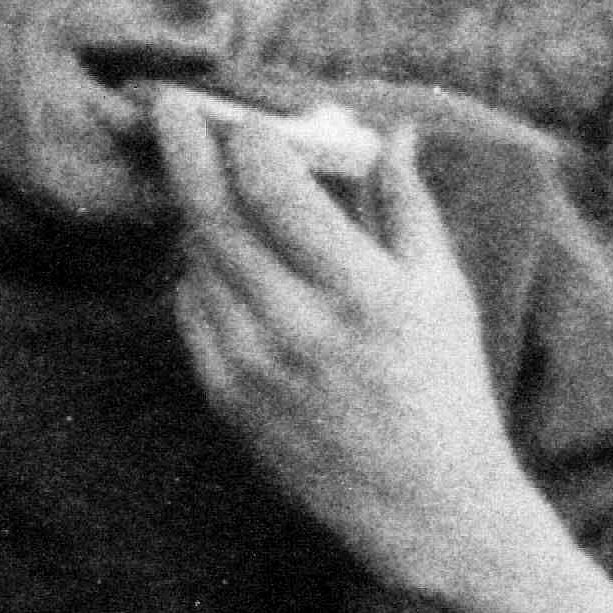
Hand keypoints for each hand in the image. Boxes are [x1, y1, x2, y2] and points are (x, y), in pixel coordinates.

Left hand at [156, 94, 538, 585]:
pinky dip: (198, 270)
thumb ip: (408, 205)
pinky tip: (219, 254)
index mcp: (362, 292)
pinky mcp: (226, 396)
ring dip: (195, 209)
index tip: (245, 115)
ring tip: (205, 177)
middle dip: (186, 148)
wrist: (424, 506)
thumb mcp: (442, 290)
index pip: (277, 192)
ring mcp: (253, 365)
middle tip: (168, 105)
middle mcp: (299, 326)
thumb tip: (394, 130)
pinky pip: (190, 309)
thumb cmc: (444, 388)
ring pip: (196, 259)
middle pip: (214, 216)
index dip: (249, 141)